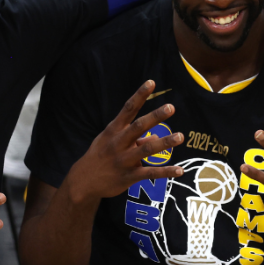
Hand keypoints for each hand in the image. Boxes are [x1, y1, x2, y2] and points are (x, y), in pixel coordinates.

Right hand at [68, 80, 183, 203]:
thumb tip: (155, 137)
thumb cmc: (100, 156)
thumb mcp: (111, 141)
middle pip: (138, 127)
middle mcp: (118, 143)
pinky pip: (150, 173)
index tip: (151, 82)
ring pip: (146, 150)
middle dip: (155, 117)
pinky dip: (166, 171)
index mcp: (114, 130)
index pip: (128, 109)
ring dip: (164, 142)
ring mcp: (123, 160)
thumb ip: (134, 137)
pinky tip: (179, 170)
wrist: (83, 182)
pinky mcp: (128, 176)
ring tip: (180, 137)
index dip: (139, 95)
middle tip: (171, 107)